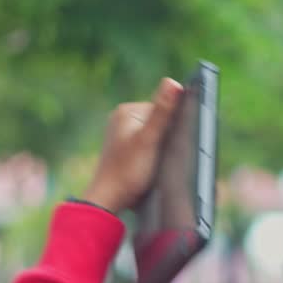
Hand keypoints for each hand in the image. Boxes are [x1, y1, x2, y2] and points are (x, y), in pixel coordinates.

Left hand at [82, 78, 183, 213]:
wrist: (109, 199)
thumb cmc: (128, 172)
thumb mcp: (150, 140)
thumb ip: (162, 111)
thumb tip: (173, 82)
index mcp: (127, 111)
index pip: (163, 110)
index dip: (173, 127)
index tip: (172, 145)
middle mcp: (121, 118)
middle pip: (159, 122)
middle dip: (166, 138)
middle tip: (161, 157)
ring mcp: (121, 133)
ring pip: (154, 135)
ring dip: (160, 148)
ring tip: (152, 164)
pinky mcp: (124, 148)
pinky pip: (146, 144)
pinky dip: (152, 154)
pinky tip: (148, 167)